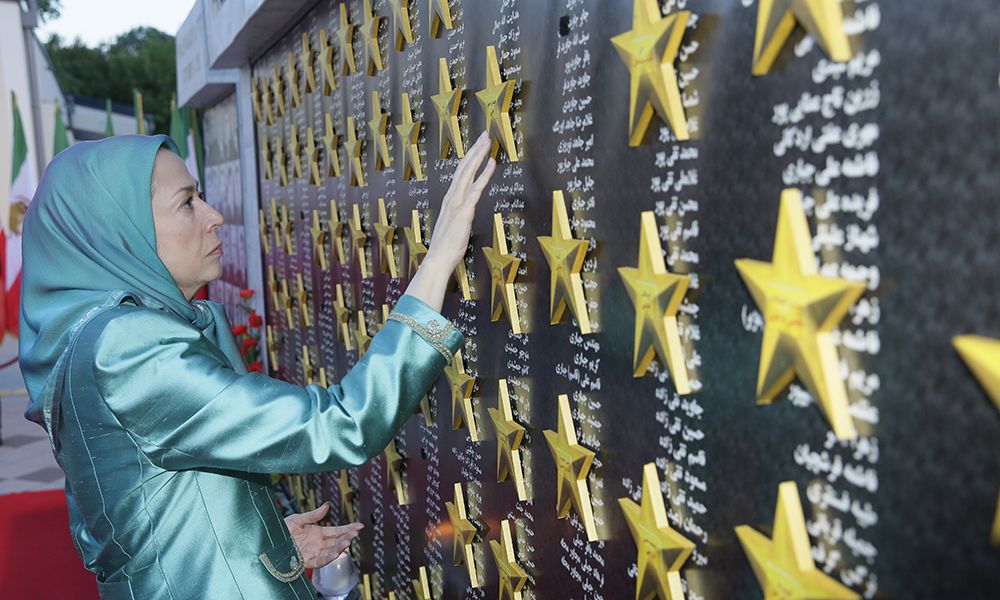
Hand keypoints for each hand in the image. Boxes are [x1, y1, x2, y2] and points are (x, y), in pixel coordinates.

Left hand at [284, 502, 363, 568]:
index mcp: (317, 533)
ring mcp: (313, 553)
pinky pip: (320, 561)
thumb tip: (327, 505)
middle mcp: (318, 544)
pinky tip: (337, 552)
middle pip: (336, 541)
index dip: (348, 528)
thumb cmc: (280, 531)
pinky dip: (329, 557)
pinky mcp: (307, 561)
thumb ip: (313, 515)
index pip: (336, 531)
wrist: (268, 543)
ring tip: (348, 540)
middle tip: (355, 532)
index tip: (359, 526)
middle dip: (347, 537)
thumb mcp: (297, 519)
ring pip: (331, 551)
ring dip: (341, 546)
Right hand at [403, 131, 495, 311]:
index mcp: (450, 199)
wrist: (438, 258)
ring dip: (478, 155)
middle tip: (484, 135)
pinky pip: (476, 188)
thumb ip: (459, 216)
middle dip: (474, 149)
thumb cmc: (446, 246)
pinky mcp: (464, 210)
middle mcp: (452, 197)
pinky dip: (484, 174)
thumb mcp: (453, 226)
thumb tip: (463, 214)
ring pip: (468, 172)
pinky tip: (491, 163)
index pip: (460, 173)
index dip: (469, 158)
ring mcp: (457, 202)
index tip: (478, 146)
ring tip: (488, 142)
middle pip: (464, 167)